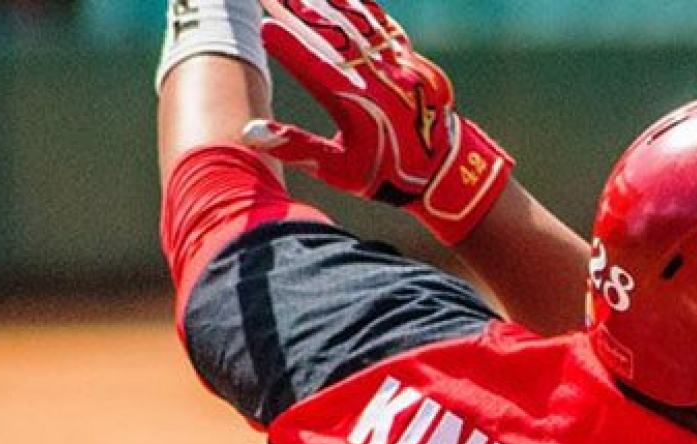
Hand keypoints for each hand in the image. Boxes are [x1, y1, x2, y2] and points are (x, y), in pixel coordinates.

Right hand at [243, 0, 513, 244]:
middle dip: (298, 11)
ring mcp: (398, 66)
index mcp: (360, 108)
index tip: (265, 27)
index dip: (291, 49)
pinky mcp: (408, 58)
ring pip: (357, 23)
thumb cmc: (386, 174)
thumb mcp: (341, 171)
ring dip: (325, 2)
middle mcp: (381, 81)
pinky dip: (359, 7)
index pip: (319, 71)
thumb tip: (249, 134)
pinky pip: (380, 25)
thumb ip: (298, 149)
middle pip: (334, 37)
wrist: (447, 168)